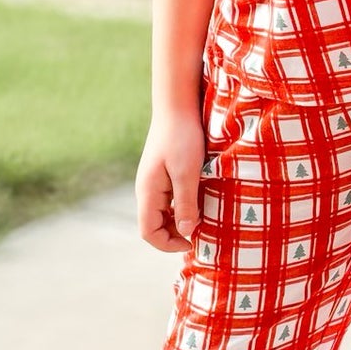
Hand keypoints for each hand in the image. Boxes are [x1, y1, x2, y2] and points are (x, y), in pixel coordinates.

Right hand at [135, 107, 207, 253]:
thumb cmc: (182, 137)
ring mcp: (154, 182)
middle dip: (176, 234)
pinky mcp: (164, 173)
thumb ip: (184, 203)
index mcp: (147, 192)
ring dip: (180, 221)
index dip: (168, 244)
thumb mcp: (187, 172)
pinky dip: (183, 207)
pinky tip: (200, 201)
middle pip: (155, 225)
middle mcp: (147, 190)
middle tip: (202, 233)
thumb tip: (185, 231)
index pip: (148, 232)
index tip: (193, 241)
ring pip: (163, 213)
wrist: (177, 105)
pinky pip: (169, 200)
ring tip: (203, 219)